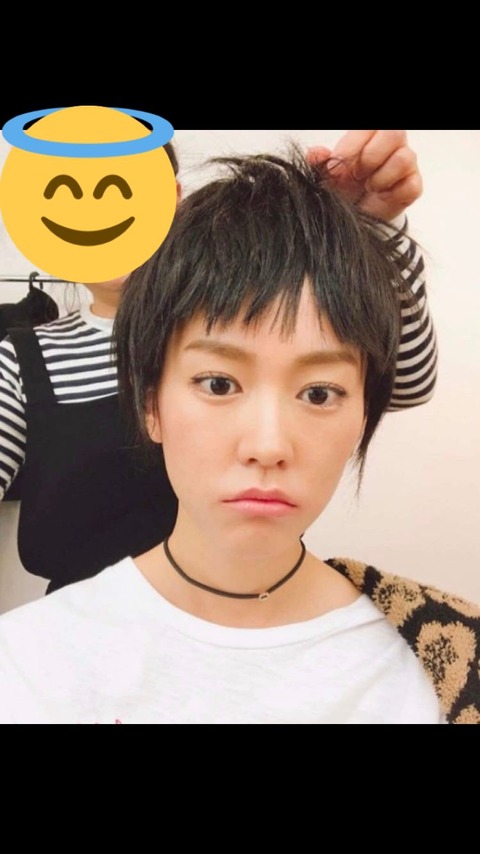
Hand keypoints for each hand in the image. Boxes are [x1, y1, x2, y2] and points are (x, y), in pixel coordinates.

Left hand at [307, 130, 422, 220]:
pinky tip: (381, 197)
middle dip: (371, 157)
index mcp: (370, 134)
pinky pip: (411, 185)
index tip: (336, 167)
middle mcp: (391, 145)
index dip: (351, 146)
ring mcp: (406, 164)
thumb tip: (315, 154)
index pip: (369, 126)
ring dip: (381, 178)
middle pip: (394, 133)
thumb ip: (319, 163)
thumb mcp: (327, 176)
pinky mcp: (413, 185)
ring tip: (369, 187)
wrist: (356, 214)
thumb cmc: (344, 188)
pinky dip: (393, 194)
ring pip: (404, 158)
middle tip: (357, 175)